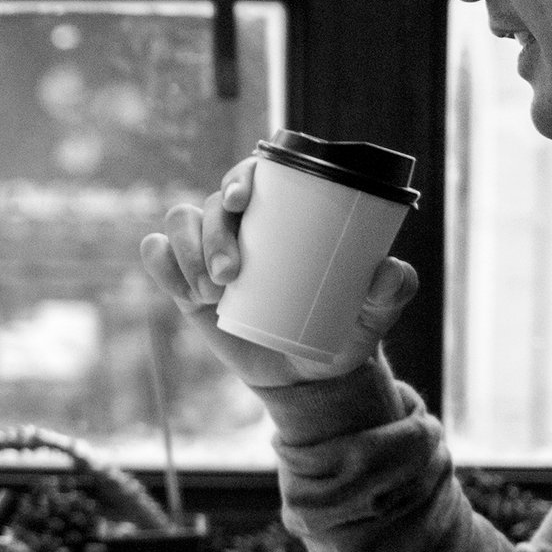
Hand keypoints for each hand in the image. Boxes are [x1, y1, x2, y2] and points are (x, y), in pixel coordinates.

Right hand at [142, 155, 419, 389]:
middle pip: (214, 204)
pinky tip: (177, 285)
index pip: (256, 175)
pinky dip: (160, 263)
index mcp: (286, 214)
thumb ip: (392, 293)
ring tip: (209, 294)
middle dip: (213, 233)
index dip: (242, 177)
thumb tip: (389, 271)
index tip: (245, 201)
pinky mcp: (185, 282)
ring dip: (187, 251)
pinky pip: (159, 257)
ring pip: (180, 224)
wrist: (305, 375)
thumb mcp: (373, 315)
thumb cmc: (341, 331)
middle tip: (229, 276)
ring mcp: (210, 252)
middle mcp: (244, 225)